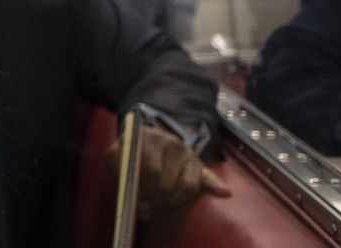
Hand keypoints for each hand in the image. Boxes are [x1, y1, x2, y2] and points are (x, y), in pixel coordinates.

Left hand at [106, 124, 228, 225]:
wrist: (146, 137)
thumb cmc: (129, 152)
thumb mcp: (116, 155)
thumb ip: (119, 169)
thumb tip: (136, 194)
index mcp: (148, 136)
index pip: (151, 169)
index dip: (144, 190)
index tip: (140, 202)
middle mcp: (170, 141)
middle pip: (167, 181)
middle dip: (157, 197)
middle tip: (149, 204)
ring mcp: (186, 152)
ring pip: (186, 185)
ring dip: (173, 199)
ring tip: (162, 200)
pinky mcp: (199, 164)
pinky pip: (208, 177)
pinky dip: (216, 185)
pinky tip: (224, 193)